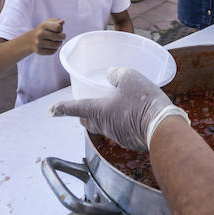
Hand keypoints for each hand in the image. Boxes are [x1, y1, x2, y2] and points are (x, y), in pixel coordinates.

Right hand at [30, 18, 64, 54]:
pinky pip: (52, 52)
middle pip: (58, 37)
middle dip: (62, 37)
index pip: (58, 27)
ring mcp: (39, 43)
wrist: (30, 40)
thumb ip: (56, 21)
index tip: (59, 30)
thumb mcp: (48, 22)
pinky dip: (55, 49)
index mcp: (43, 25)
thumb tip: (63, 21)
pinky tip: (52, 46)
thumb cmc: (42, 30)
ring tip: (57, 41)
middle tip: (61, 37)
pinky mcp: (39, 51)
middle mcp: (40, 34)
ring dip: (59, 44)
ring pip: (56, 45)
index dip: (61, 29)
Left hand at [49, 67, 187, 150]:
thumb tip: (111, 74)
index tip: (50, 111)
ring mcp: (117, 136)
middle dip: (83, 115)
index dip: (61, 108)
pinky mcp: (129, 140)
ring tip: (113, 105)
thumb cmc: (143, 100)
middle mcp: (104, 125)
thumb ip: (117, 74)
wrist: (163, 126)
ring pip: (103, 126)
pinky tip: (131, 113)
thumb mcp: (129, 77)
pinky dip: (120, 122)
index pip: (75, 108)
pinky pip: (119, 130)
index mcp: (99, 110)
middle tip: (85, 106)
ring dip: (104, 117)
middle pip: (87, 121)